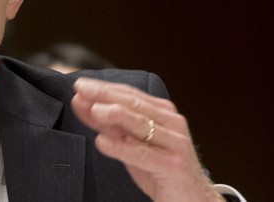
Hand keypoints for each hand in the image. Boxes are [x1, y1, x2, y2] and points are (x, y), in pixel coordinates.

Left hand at [71, 77, 223, 201]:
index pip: (130, 94)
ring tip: (93, 110)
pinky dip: (121, 147)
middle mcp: (171, 123)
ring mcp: (175, 142)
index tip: (81, 84)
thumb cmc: (161, 169)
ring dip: (114, 114)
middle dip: (105, 94)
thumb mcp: (132, 144)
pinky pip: (143, 154)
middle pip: (134, 104)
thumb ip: (110, 126)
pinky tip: (103, 142)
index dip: (105, 88)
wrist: (192, 198)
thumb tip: (84, 105)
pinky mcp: (173, 164)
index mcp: (162, 114)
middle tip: (81, 88)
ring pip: (141, 123)